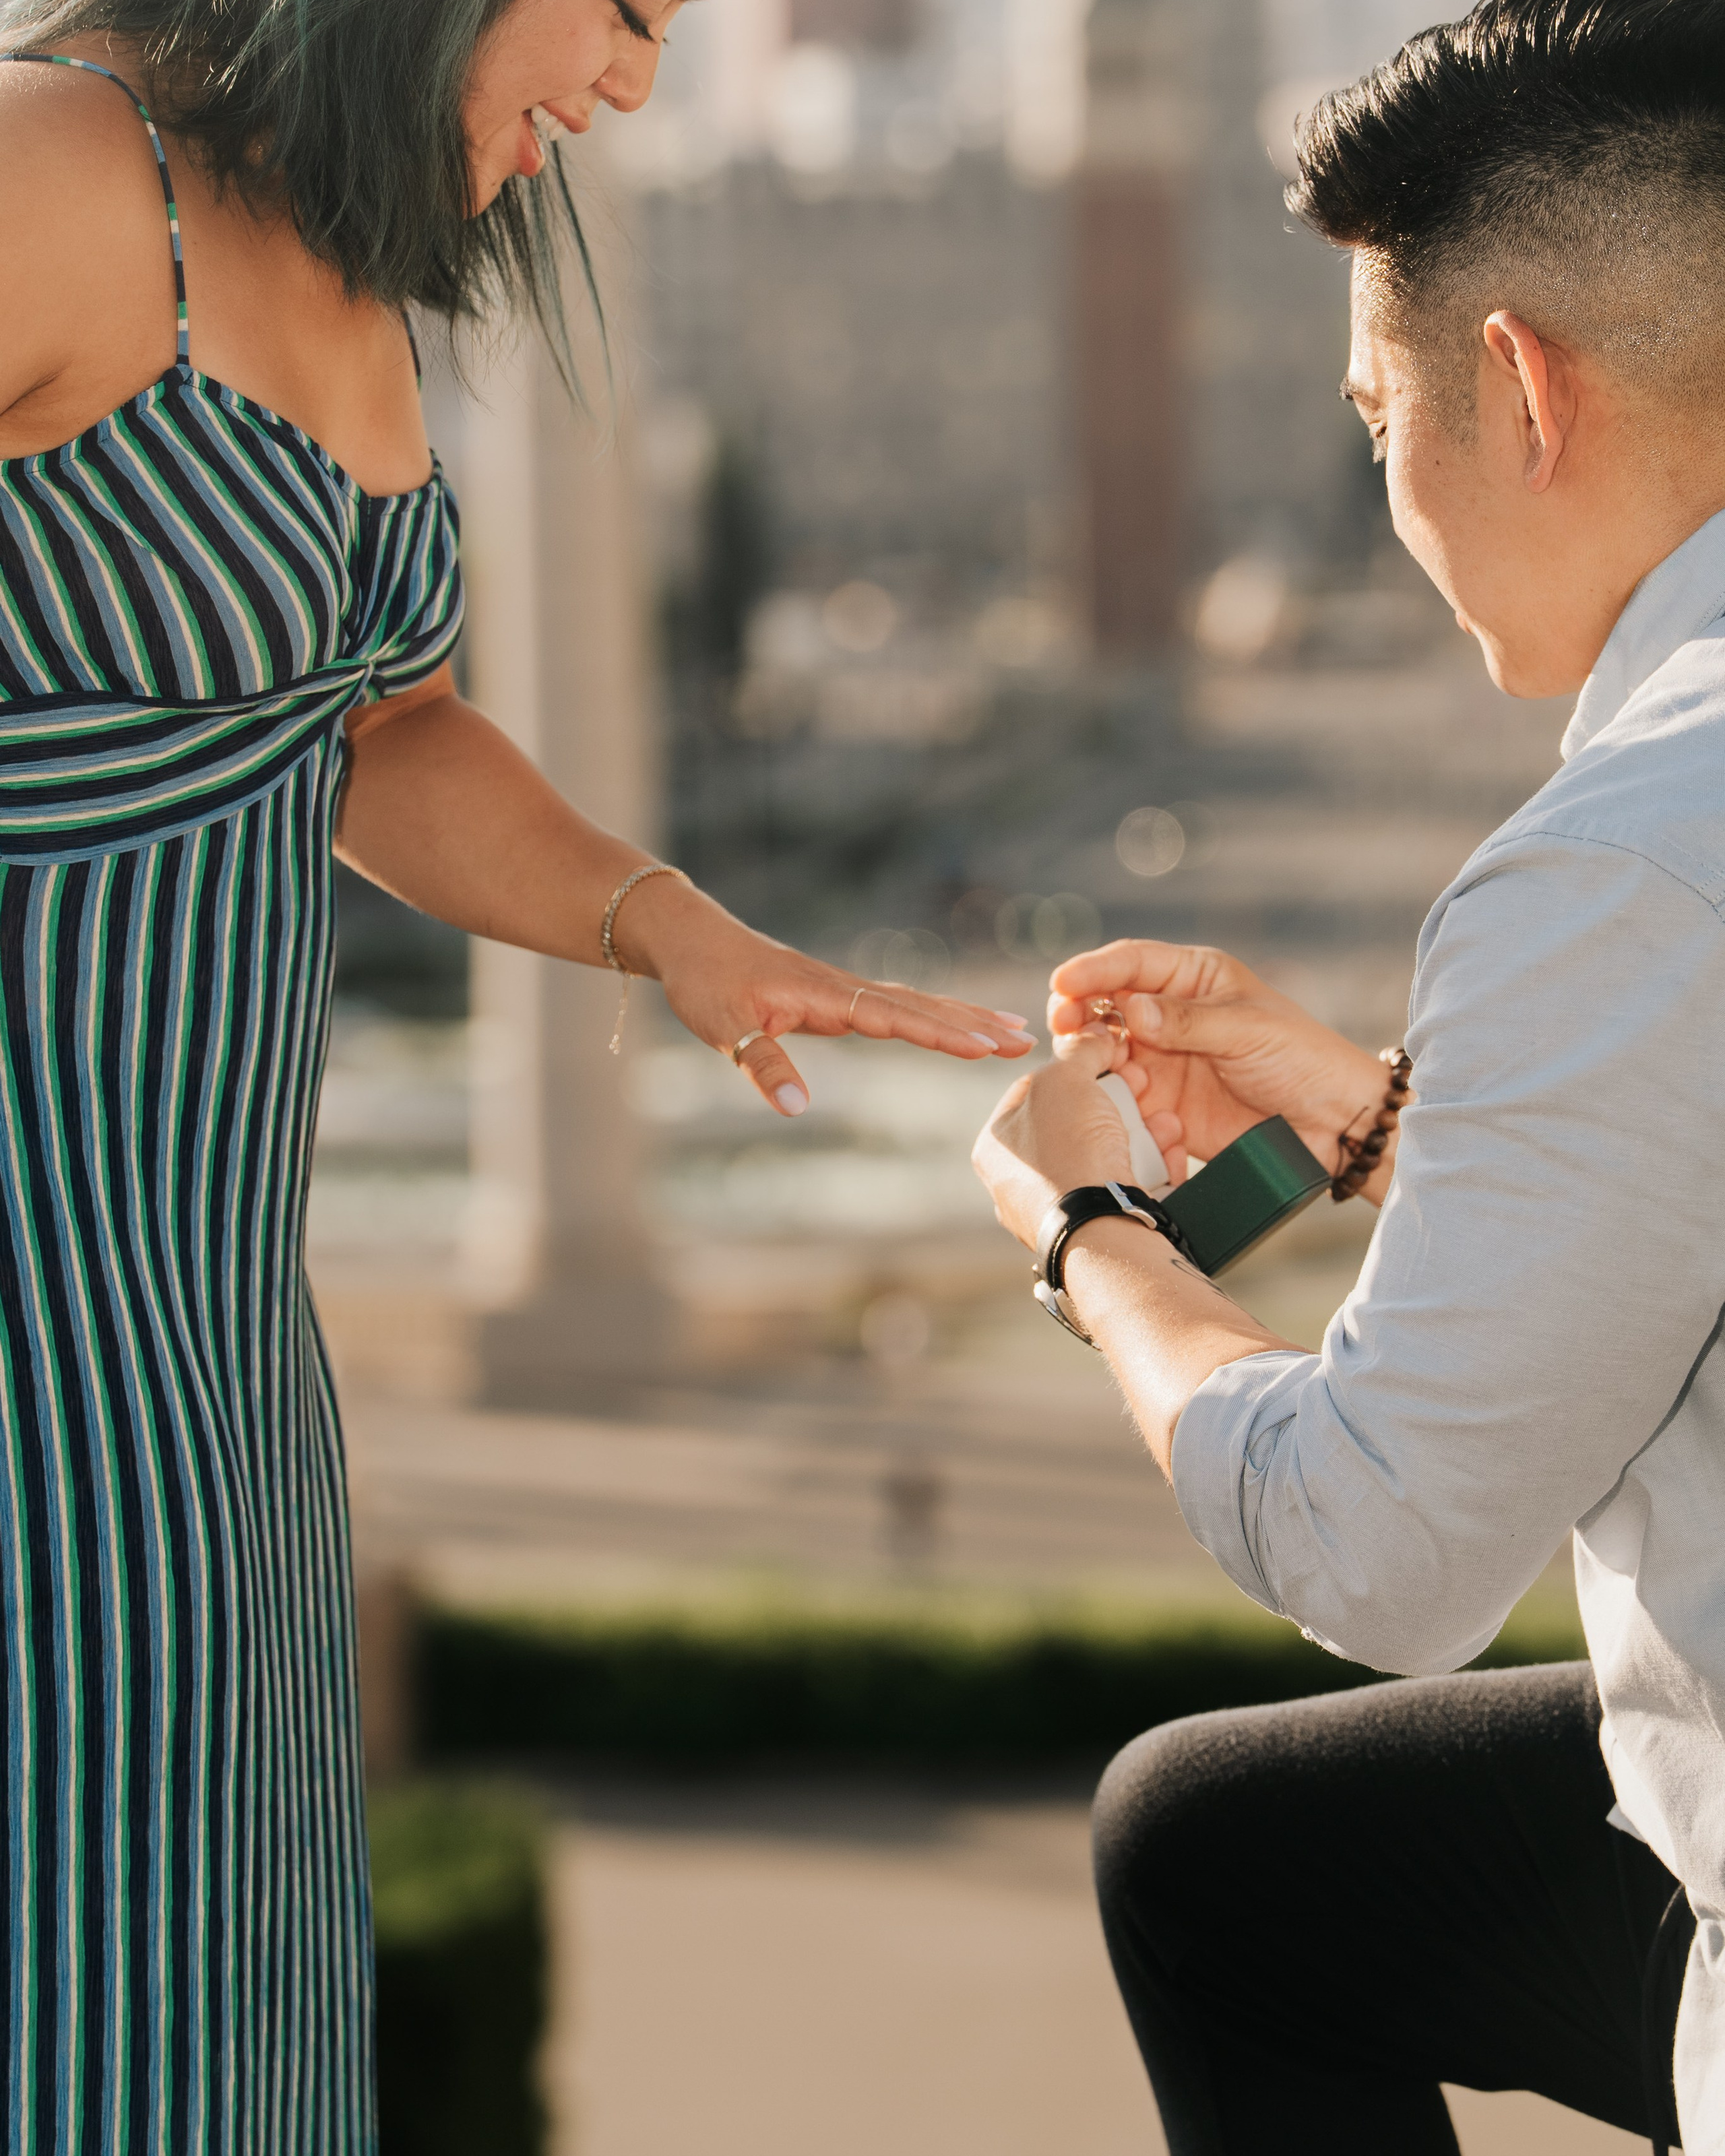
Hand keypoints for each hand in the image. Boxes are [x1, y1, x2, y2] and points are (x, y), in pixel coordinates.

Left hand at [628, 880, 1036, 1113]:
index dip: (938, 1033)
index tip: (983, 1046)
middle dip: (973, 1024)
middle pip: (921, 1006)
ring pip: (916, 1002)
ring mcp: (845, 988)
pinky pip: (898, 1004)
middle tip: (1025, 1038)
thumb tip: (798, 1109)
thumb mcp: (725, 1030)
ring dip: (963, 1016)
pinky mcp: (839, 993)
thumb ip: (765, 1067)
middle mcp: (844, 987)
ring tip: (1011, 1029)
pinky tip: (954, 1022)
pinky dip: (933, 1013)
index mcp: (825, 995)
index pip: (893, 1017)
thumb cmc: (705, 984)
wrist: (690, 940)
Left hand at [971, 1027, 1187, 1248]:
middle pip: (1076, 1125)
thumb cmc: (1069, 1150)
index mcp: (996, 1147)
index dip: (1074, 1067)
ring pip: (1107, 1157)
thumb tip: (1093, 1037)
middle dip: (1117, 1101)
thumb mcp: (1065, 1078)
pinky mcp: (1100, 1231)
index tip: (1106, 1057)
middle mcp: (1021, 1184)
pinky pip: (1128, 1189)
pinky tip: (1171, 1151)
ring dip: (1142, 1133)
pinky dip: (1153, 1168)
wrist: (1101, 1228)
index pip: (1034, 1092)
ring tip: (1166, 1120)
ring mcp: (1060, 1211)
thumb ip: (1077, 1052)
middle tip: (1143, 1083)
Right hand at [1047, 940, 1387, 1179]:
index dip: (1094, 970)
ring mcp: (1162, 1059)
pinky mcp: (1162, 1104)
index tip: (1063, 982)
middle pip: (1106, 1004)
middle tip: (1062, 1025)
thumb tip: (1131, 1011)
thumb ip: (1187, 1022)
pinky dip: (1111, 1097)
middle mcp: (1170, 1014)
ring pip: (1104, 1050)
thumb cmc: (1302, 1059)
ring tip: (1093, 1066)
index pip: (1132, 963)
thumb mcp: (1248, 1031)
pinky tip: (1114, 1100)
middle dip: (1079, 1011)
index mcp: (1194, 978)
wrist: (1332, 1124)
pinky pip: (1121, 1096)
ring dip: (1091, 1056)